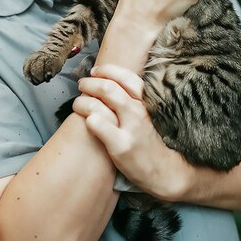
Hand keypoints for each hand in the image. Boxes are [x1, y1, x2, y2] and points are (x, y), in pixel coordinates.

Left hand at [73, 64, 185, 200]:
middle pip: (108, 87)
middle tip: (81, 85)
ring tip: (77, 104)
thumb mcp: (146, 114)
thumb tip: (108, 83)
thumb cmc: (148, 140)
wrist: (163, 170)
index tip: (94, 71)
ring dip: (82, 102)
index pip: (125, 76)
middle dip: (89, 83)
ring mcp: (130, 128)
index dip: (106, 70)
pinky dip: (88, 120)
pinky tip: (86, 122)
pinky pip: (97, 125)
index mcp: (144, 101)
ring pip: (98, 104)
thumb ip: (131, 99)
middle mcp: (138, 111)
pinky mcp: (121, 145)